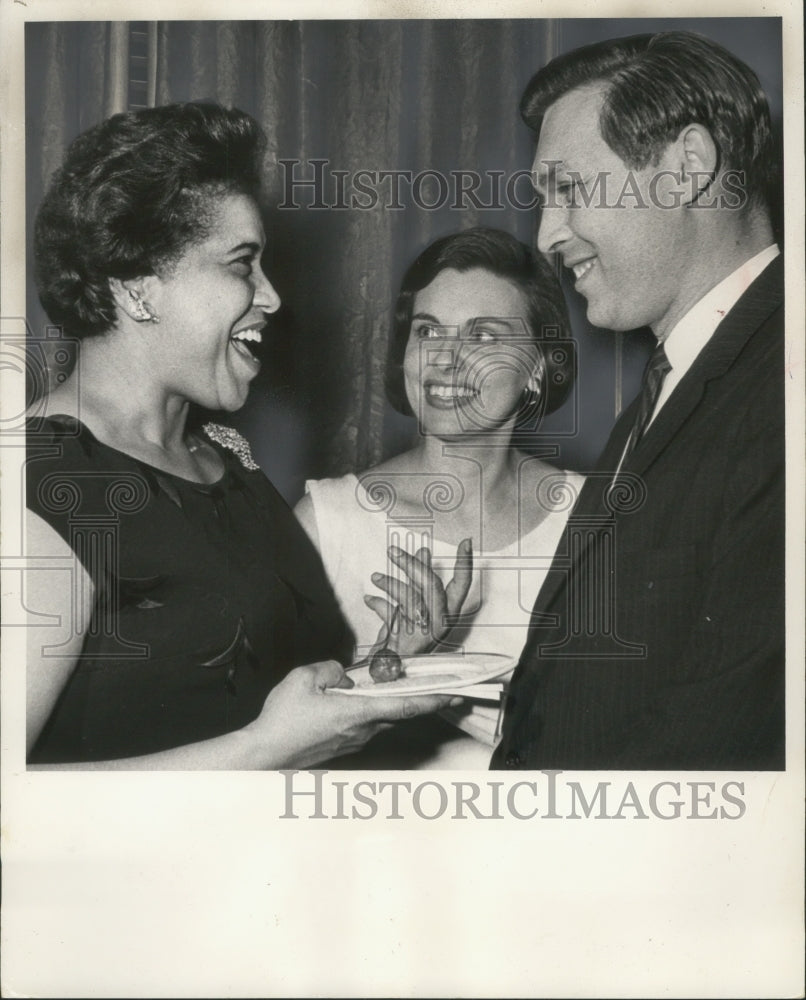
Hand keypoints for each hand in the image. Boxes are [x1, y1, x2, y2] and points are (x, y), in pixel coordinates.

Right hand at [247, 660, 460, 767]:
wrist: (265, 755)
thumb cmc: (282, 720)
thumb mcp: (305, 678)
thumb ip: (332, 669)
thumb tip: (345, 676)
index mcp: (357, 713)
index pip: (406, 705)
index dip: (434, 699)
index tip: (456, 694)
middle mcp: (362, 731)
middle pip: (399, 712)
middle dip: (421, 699)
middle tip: (441, 688)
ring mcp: (354, 741)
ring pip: (382, 718)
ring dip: (392, 704)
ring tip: (394, 686)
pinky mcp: (344, 745)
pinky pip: (366, 724)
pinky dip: (372, 711)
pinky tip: (357, 700)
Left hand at [363, 537, 472, 654]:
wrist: (390, 664)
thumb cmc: (404, 631)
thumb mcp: (414, 600)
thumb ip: (420, 576)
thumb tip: (423, 550)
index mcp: (448, 611)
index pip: (462, 584)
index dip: (465, 563)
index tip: (466, 542)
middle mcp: (441, 622)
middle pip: (432, 586)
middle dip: (411, 565)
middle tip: (393, 551)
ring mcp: (426, 632)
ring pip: (410, 599)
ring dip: (390, 585)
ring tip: (375, 578)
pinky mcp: (409, 641)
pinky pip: (393, 616)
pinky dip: (379, 605)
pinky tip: (369, 599)